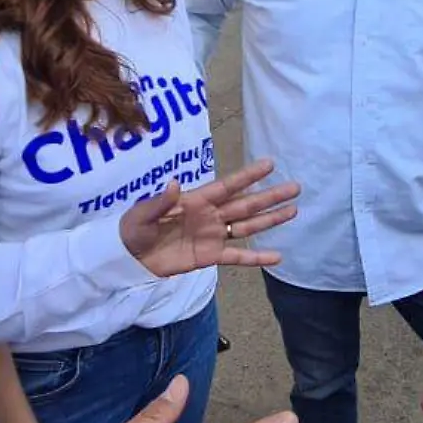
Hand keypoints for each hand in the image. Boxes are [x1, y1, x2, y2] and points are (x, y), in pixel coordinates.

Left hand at [120, 160, 298, 277]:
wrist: (128, 257)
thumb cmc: (133, 229)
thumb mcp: (142, 214)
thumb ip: (161, 201)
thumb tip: (174, 184)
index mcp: (197, 200)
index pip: (228, 186)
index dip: (248, 176)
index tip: (269, 164)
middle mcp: (211, 215)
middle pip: (247, 204)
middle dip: (270, 196)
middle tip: (295, 187)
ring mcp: (213, 235)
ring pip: (248, 226)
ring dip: (270, 219)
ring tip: (293, 211)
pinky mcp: (210, 256)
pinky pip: (238, 256)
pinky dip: (257, 258)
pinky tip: (277, 257)